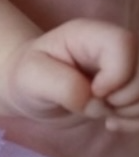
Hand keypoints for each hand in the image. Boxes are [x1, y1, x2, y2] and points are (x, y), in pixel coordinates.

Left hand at [7, 20, 138, 131]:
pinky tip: (112, 121)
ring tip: (104, 113)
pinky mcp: (132, 87)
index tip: (93, 93)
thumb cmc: (28, 78)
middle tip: (95, 105)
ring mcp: (129, 67)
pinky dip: (136, 121)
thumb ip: (62, 86)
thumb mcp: (31, 79)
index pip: (125, 44)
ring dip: (133, 111)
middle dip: (125, 98)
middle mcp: (116, 46)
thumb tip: (95, 101)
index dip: (116, 75)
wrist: (31, 91)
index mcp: (91, 35)